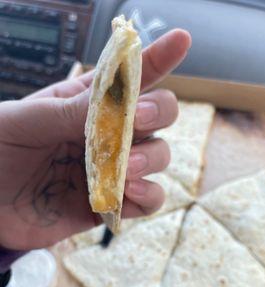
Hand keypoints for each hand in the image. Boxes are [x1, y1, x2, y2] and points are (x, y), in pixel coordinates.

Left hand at [0, 29, 190, 249]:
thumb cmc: (0, 150)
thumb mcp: (28, 121)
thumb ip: (73, 112)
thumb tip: (119, 105)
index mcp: (86, 105)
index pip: (128, 78)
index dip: (156, 58)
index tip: (182, 40)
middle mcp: (108, 135)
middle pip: (158, 116)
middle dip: (159, 114)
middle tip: (140, 120)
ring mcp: (112, 169)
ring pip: (159, 157)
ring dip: (152, 159)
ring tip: (127, 168)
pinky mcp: (111, 203)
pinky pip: (147, 200)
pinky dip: (147, 197)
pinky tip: (128, 193)